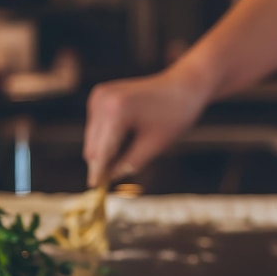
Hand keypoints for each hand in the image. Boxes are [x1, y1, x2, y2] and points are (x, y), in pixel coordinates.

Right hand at [83, 69, 206, 186]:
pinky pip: (97, 128)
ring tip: (133, 150)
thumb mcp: (154, 146)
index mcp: (116, 110)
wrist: (183, 86)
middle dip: (102, 163)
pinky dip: (107, 139)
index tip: (95, 189)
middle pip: (93, 146)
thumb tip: (109, 178)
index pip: (102, 150)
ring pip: (93, 138)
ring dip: (105, 152)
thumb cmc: (175, 116)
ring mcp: (99, 96)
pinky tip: (129, 138)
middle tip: (113, 181)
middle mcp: (102, 100)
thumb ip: (129, 164)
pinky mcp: (100, 96)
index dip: (99, 172)